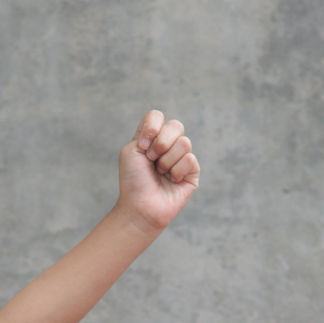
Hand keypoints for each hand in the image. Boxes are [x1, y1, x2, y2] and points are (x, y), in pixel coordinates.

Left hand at [116, 110, 199, 230]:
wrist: (141, 206)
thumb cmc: (134, 181)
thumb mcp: (131, 151)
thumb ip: (145, 132)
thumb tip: (165, 133)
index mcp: (152, 138)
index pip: (157, 116)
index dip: (152, 127)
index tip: (142, 146)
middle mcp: (168, 146)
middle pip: (176, 125)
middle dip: (161, 143)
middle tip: (151, 159)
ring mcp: (181, 158)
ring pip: (184, 143)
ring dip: (167, 160)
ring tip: (160, 173)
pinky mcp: (192, 172)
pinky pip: (190, 159)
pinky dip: (176, 171)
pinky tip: (171, 181)